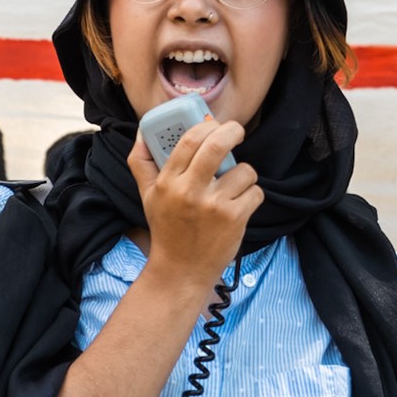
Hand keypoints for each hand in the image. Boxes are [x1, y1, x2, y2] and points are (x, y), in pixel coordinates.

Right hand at [126, 117, 261, 290]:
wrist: (181, 270)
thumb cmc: (167, 229)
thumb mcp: (147, 195)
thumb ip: (142, 162)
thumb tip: (142, 131)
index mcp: (168, 182)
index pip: (190, 140)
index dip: (207, 125)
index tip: (215, 125)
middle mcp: (190, 191)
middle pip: (217, 144)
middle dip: (233, 131)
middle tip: (237, 132)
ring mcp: (214, 205)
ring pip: (244, 170)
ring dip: (244, 174)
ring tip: (234, 186)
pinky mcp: (234, 219)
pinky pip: (255, 192)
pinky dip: (252, 195)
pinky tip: (239, 205)